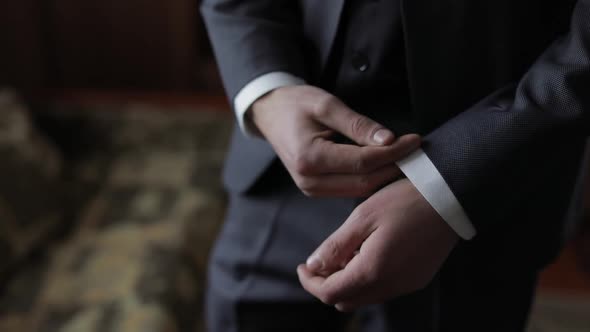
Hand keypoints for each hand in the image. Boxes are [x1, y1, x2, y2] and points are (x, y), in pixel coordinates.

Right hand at [251, 85, 420, 196]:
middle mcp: (309, 181)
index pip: (363, 162)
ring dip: (384, 175)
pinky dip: (371, 178)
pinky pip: (351, 189)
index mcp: (310, 159)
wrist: (270, 114)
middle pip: (364, 182)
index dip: (393, 153)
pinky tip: (386, 165)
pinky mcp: (317, 190)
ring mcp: (312, 189)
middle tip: (417, 152)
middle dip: (393, 167)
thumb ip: (358, 124)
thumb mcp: (327, 105)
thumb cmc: (296, 104)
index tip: (415, 140)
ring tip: (406, 158)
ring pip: (360, 189)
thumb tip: (390, 141)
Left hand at [297, 179, 458, 310]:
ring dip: (349, 282)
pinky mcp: (418, 279)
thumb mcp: (362, 218)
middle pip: (347, 300)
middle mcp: (391, 285)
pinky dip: (369, 279)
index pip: (330, 293)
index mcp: (372, 271)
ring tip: (346, 253)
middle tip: (322, 260)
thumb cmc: (404, 201)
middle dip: (328, 284)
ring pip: (366, 296)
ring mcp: (407, 284)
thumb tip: (313, 267)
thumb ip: (335, 247)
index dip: (310, 283)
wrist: (450, 196)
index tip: (302, 266)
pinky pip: (385, 289)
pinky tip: (369, 253)